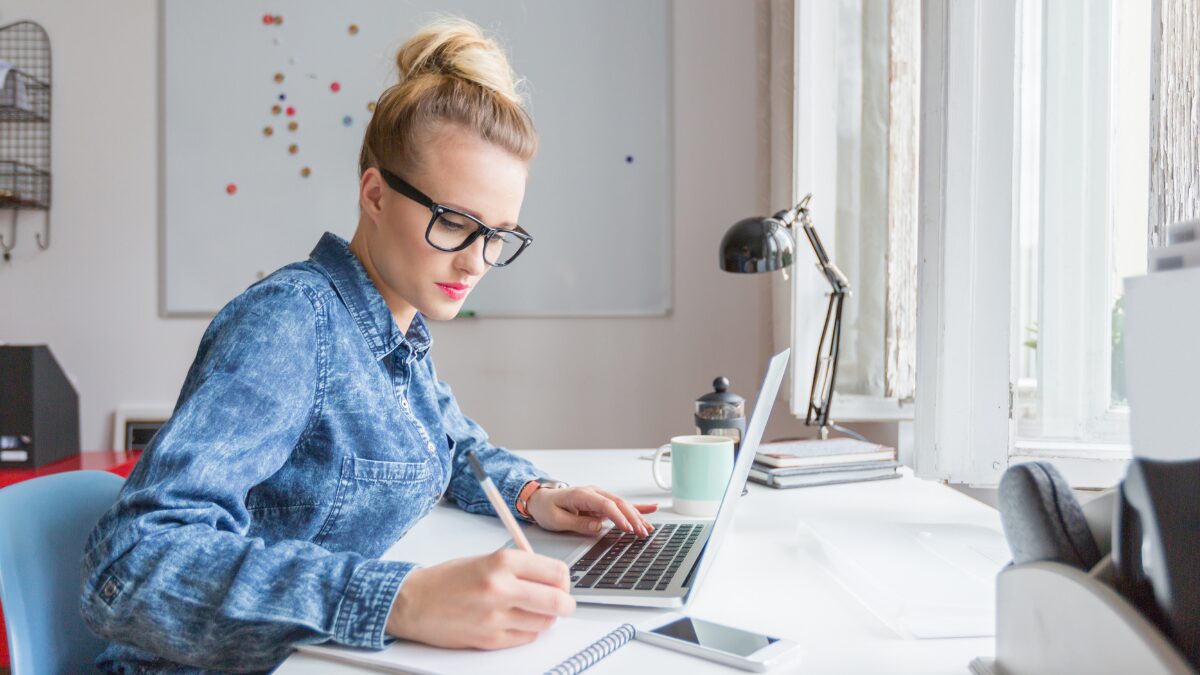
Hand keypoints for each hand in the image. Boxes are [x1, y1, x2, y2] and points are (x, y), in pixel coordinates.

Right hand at [385, 549, 575, 649]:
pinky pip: (526, 638)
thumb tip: (552, 578)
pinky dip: (527, 631)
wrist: (413, 602)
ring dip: (545, 618)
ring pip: (545, 623)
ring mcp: (496, 617)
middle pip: (558, 601)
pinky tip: (515, 621)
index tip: (562, 583)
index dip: (564, 580)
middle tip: (562, 603)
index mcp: (502, 561)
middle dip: (565, 604)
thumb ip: (519, 567)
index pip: (556, 572)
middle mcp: (501, 588)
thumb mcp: (485, 559)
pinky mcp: (489, 639)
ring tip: (532, 611)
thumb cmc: (447, 579)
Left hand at [526, 485, 658, 536]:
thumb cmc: (546, 508)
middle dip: (632, 518)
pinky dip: (636, 507)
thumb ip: (577, 523)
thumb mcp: (556, 519)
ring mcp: (599, 496)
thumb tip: (597, 526)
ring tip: (648, 528)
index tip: (628, 528)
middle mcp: (593, 492)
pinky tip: (651, 509)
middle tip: (642, 532)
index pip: (605, 505)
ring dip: (637, 516)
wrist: (541, 499)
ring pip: (623, 505)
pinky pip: (621, 505)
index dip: (618, 517)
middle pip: (618, 504)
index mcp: (582, 494)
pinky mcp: (601, 503)